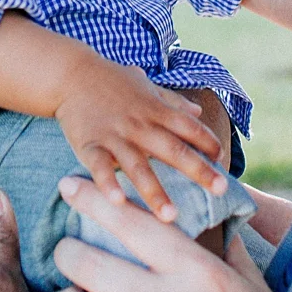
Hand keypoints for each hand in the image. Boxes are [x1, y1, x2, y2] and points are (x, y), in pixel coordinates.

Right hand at [55, 58, 226, 221]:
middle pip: (173, 150)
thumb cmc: (111, 80)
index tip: (221, 159)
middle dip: (198, 170)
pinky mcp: (90, 145)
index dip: (207, 142)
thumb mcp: (145, 83)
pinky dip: (108, 184)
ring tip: (170, 217)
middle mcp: (139, 125)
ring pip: (138, 167)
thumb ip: (172, 101)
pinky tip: (118, 202)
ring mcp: (115, 137)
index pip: (189, 127)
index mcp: (155, 109)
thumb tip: (198, 112)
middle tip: (221, 190)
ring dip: (155, 192)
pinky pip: (100, 168)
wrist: (70, 74)